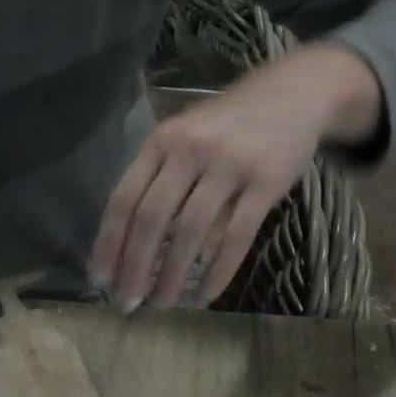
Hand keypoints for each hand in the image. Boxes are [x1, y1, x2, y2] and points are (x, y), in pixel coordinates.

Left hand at [90, 45, 382, 310]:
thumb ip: (161, 179)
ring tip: (163, 303)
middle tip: (127, 302)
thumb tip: (132, 246)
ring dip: (172, 275)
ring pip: (191, 233)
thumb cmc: (229, 124)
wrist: (295, 93)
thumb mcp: (186, 137)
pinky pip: (236, 237)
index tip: (100, 278)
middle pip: (152, 219)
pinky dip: (218, 273)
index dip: (108, 243)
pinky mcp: (267, 182)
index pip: (124, 199)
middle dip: (135, 267)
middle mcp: (191, 150)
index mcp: (162, 141)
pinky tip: (205, 295)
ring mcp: (230, 165)